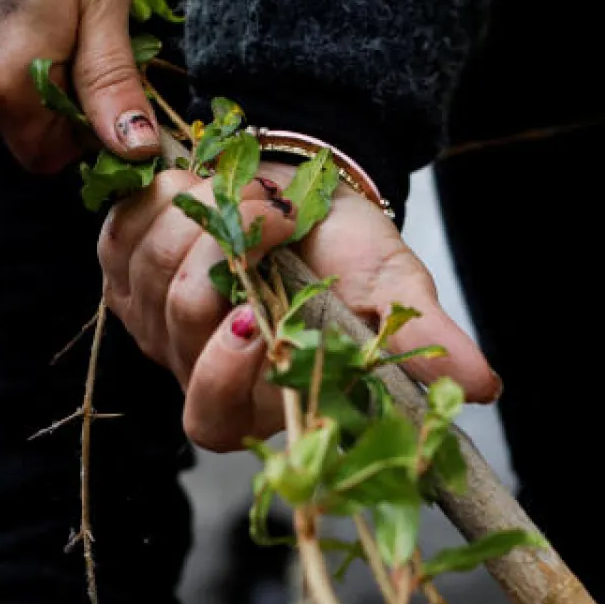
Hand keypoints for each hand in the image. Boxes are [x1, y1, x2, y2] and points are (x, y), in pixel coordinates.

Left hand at [100, 163, 500, 451]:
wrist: (307, 183)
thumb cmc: (351, 251)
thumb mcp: (394, 291)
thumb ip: (426, 340)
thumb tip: (483, 389)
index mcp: (259, 398)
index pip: (210, 420)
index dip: (221, 374)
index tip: (254, 318)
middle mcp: (195, 371)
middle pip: (178, 323)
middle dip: (229, 251)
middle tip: (279, 215)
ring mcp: (153, 324)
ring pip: (149, 271)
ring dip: (206, 217)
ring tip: (255, 203)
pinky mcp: (123, 273)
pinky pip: (122, 235)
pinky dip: (166, 200)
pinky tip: (203, 196)